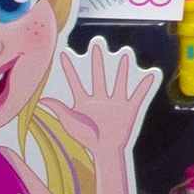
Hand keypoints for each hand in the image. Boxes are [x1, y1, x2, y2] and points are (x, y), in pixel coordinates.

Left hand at [40, 36, 159, 161]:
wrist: (104, 150)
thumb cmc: (86, 138)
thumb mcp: (69, 121)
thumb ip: (59, 108)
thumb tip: (42, 99)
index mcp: (84, 101)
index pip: (75, 81)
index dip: (69, 68)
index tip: (64, 53)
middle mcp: (100, 98)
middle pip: (98, 75)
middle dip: (97, 59)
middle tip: (97, 43)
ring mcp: (115, 102)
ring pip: (118, 81)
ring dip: (122, 68)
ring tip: (125, 52)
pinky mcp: (129, 108)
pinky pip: (138, 95)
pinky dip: (145, 85)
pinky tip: (151, 74)